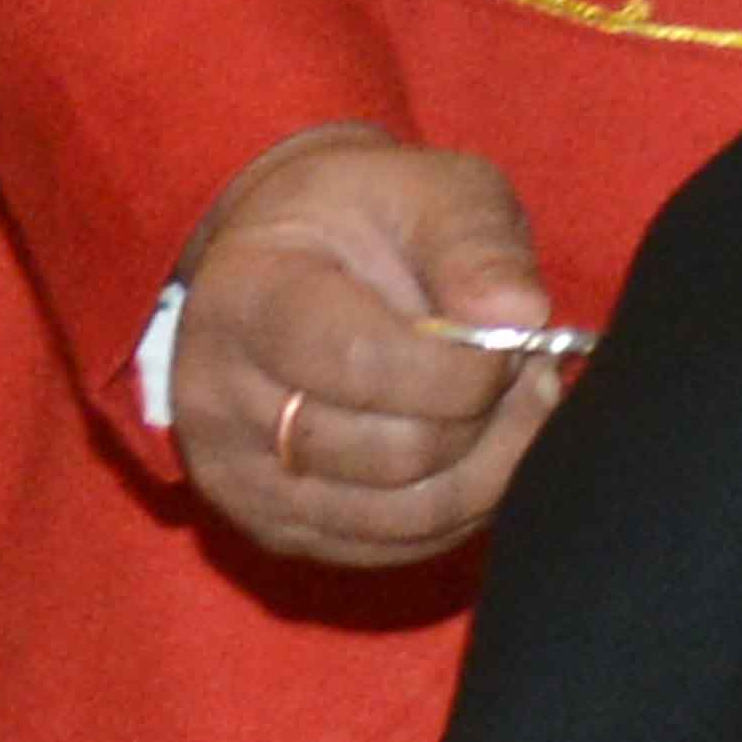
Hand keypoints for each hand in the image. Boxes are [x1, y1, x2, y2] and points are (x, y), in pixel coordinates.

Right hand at [168, 128, 568, 568]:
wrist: (297, 261)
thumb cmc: (372, 220)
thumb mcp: (432, 193)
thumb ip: (476, 245)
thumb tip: (520, 315)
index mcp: (245, 297)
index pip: (360, 361)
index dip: (464, 364)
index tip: (512, 334)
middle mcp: (217, 399)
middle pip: (393, 451)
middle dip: (488, 414)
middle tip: (524, 368)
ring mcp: (237, 476)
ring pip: (403, 515)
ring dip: (489, 465)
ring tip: (510, 403)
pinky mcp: (274, 527)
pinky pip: (393, 549)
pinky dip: (462, 507)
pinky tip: (479, 446)